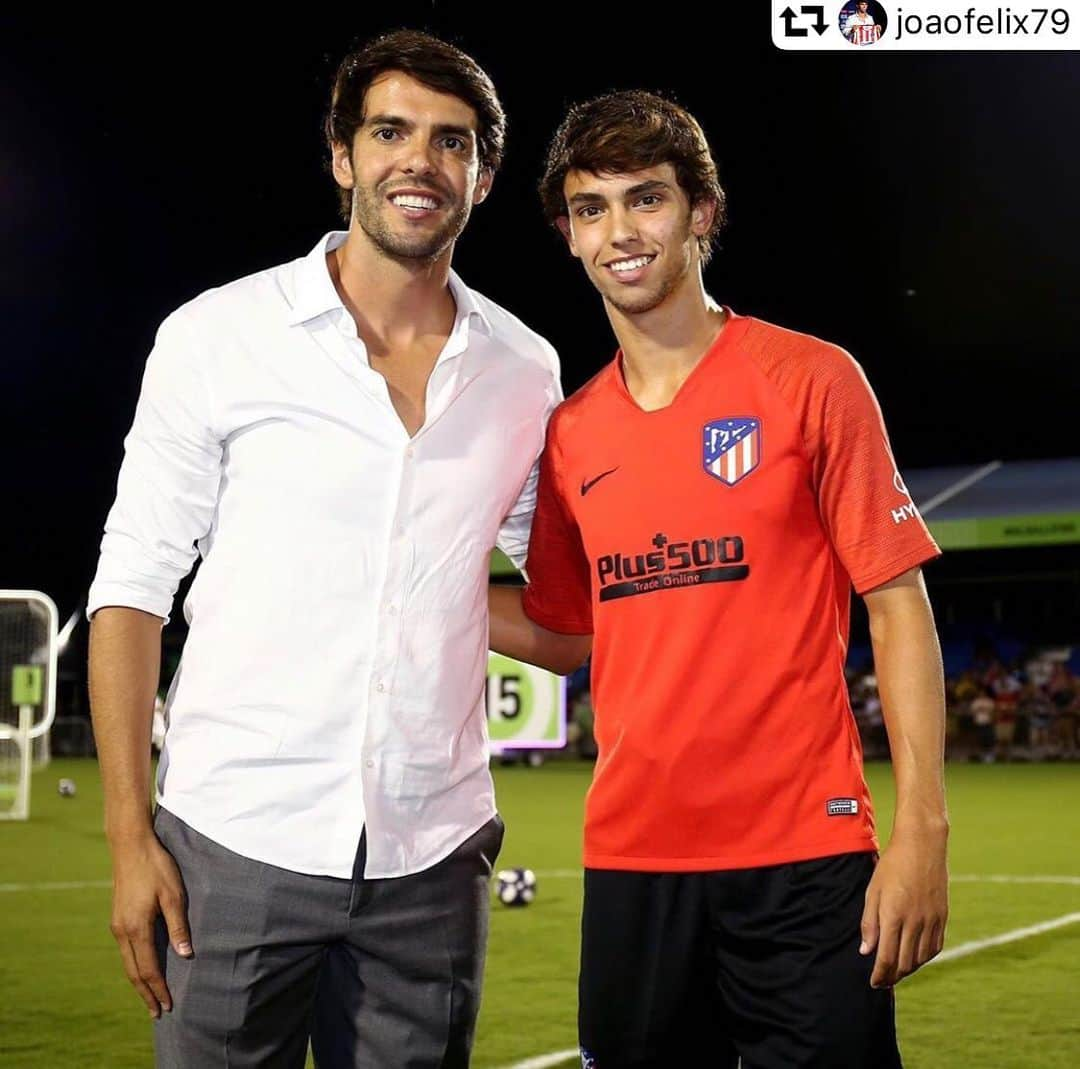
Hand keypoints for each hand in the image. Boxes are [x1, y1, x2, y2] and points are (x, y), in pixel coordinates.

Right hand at [109, 832, 191, 1017]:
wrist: (131, 846)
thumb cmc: (157, 867)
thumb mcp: (174, 894)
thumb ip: (179, 926)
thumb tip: (186, 955)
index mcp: (137, 928)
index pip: (148, 969)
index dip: (158, 989)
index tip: (168, 1005)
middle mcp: (123, 931)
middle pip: (133, 972)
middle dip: (146, 993)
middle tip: (157, 1012)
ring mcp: (117, 925)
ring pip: (127, 963)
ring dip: (139, 982)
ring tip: (150, 996)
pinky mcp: (118, 918)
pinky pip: (126, 951)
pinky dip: (134, 966)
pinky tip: (142, 968)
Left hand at [859, 832, 947, 987]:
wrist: (923, 847)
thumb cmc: (892, 865)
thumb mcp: (873, 890)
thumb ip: (869, 922)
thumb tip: (866, 951)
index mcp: (893, 915)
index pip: (887, 958)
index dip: (880, 975)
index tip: (874, 983)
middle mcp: (914, 922)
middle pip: (904, 963)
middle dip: (892, 976)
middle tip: (882, 981)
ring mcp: (931, 921)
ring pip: (920, 959)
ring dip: (908, 970)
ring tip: (896, 972)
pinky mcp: (942, 918)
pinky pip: (934, 948)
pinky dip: (923, 958)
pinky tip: (914, 957)